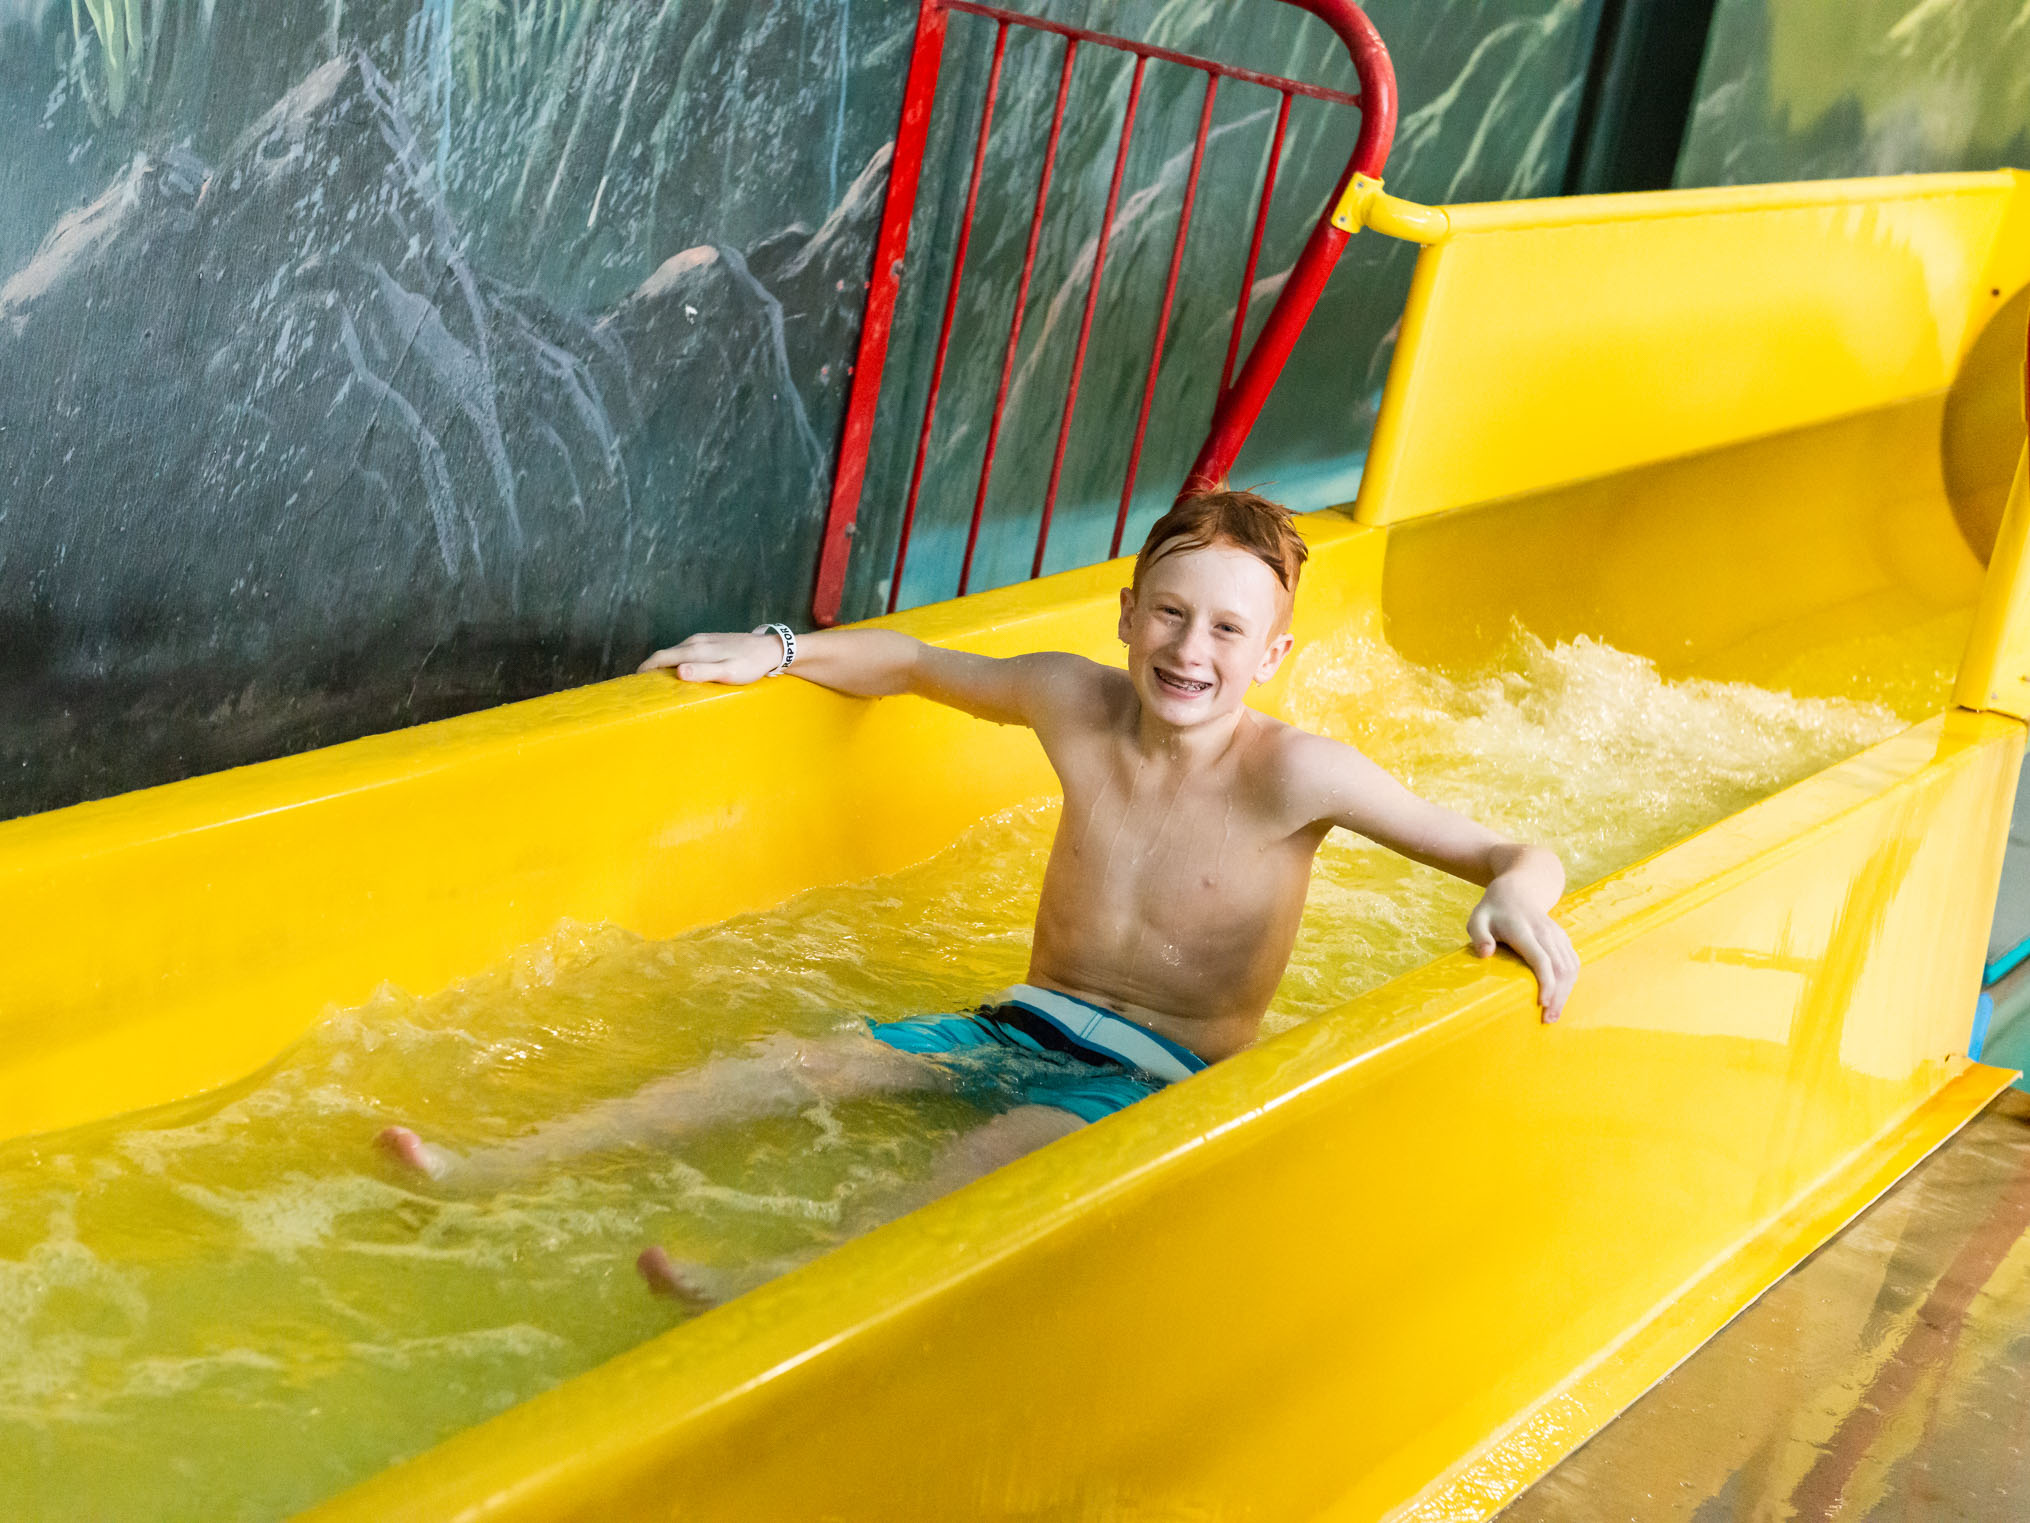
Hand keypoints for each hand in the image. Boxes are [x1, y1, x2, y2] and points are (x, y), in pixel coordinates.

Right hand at [638, 629, 786, 684]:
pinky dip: (676, 660)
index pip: (661, 658)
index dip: (645, 669)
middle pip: (665, 654)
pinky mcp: (710, 640)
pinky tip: (680, 670)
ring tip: (657, 681)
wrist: (769, 649)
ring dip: (663, 664)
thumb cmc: (750, 664)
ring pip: (675, 652)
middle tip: (641, 685)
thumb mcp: (728, 672)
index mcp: (695, 649)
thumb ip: (703, 672)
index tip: (633, 683)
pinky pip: (685, 650)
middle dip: (650, 667)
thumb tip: (679, 672)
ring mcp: (702, 639)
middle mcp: (695, 641)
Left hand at [1466, 878, 1578, 1022]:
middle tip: (1548, 1020)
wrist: (1519, 889)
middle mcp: (1546, 933)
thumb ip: (1479, 936)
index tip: (1542, 1004)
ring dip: (1566, 993)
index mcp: (1524, 930)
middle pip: (1560, 968)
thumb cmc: (1493, 910)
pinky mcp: (1564, 939)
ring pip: (1570, 967)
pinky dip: (1570, 983)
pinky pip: (1573, 963)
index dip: (1546, 983)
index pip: (1542, 959)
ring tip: (1555, 1014)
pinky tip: (1561, 997)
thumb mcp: (1477, 919)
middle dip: (1558, 996)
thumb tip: (1486, 954)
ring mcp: (1557, 935)